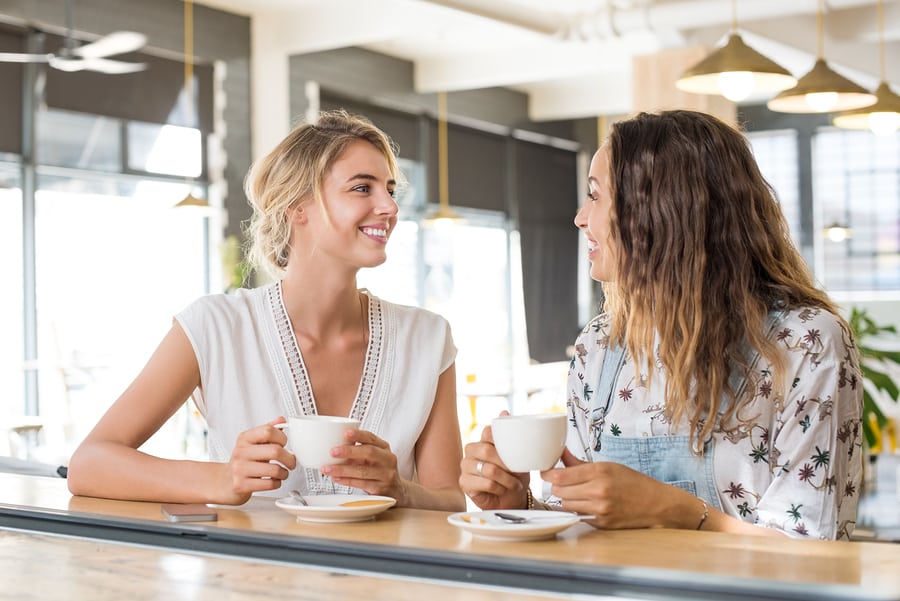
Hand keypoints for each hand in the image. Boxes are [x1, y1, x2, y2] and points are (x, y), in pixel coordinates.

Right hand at [221, 417, 295, 503]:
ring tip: (282, 473)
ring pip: (274, 470)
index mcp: (245, 438)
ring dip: (284, 473)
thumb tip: (281, 419)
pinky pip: (269, 484)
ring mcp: (240, 469)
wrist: (226, 481)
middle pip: (275, 451)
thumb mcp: (253, 442)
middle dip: (290, 458)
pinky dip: (277, 483)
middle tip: (291, 462)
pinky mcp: (241, 485)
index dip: (282, 438)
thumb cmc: (244, 461)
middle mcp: (241, 452)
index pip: (268, 431)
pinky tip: (274, 480)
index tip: (284, 444)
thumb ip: (268, 430)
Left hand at [322, 429, 406, 501]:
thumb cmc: (379, 469)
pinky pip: (361, 484)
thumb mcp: (374, 456)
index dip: (358, 435)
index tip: (345, 433)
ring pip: (362, 471)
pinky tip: (336, 478)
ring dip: (342, 469)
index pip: (371, 438)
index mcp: (384, 447)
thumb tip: (333, 445)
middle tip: (332, 451)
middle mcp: (388, 459)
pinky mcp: (380, 489)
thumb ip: (359, 450)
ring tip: (327, 468)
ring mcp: (386, 475)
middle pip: (369, 452)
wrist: (397, 490)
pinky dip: (346, 481)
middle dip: (349, 451)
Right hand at [459, 414, 529, 509]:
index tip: (514, 454)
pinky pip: (486, 483)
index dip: (502, 443)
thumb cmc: (514, 475)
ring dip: (506, 479)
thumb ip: (509, 434)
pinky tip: (501, 490)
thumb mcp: (517, 454)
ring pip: (488, 469)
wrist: (513, 498)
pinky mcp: (464, 482)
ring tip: (513, 484)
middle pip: (486, 450)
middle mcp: (471, 451)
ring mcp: (465, 466)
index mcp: (482, 440)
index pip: (488, 433)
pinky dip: (499, 488)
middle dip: (505, 464)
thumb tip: (504, 411)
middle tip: (516, 472)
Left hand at [540, 448, 695, 529]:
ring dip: (566, 498)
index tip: (545, 471)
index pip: (560, 476)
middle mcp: (598, 491)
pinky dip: (577, 509)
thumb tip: (560, 453)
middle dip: (557, 486)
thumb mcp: (608, 466)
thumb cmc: (633, 482)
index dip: (548, 473)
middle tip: (562, 482)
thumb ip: (580, 463)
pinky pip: (578, 515)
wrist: (656, 504)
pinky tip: (586, 503)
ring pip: (565, 504)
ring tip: (576, 492)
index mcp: (600, 472)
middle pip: (559, 491)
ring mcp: (600, 509)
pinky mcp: (601, 523)